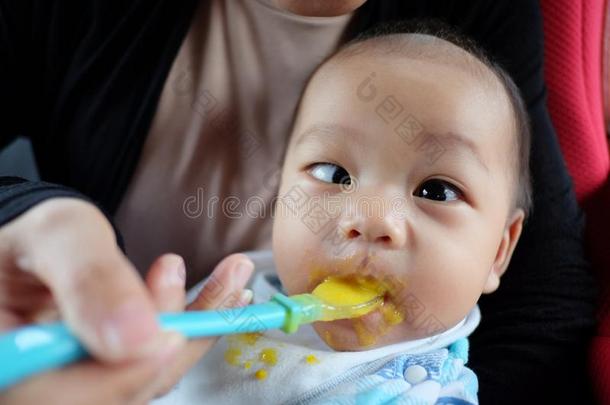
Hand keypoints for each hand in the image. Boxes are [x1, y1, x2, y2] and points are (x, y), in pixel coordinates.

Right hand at [0, 198, 252, 403]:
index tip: (169, 335)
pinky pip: (157, 366)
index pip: (52, 395)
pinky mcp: (113, 377)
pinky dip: (193, 331)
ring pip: (145, 380)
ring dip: (197, 331)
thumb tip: (138, 336)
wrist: (43, 253)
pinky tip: (223, 298)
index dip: (118, 376)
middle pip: (113, 392)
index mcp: (8, 362)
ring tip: (232, 279)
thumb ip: (91, 278)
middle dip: (174, 340)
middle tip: (219, 282)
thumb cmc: (41, 241)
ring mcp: (81, 386)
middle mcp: (42, 387)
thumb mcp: (59, 237)